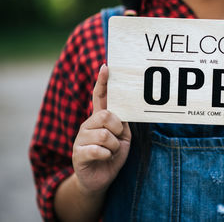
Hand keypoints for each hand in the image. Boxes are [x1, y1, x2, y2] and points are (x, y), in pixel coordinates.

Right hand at [72, 64, 130, 195]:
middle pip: (106, 115)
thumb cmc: (112, 154)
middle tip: (117, 139)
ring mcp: (81, 138)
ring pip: (104, 134)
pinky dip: (107, 156)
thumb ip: (122, 123)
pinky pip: (98, 150)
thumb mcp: (123, 137)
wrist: (100, 179)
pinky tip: (104, 158)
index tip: (106, 67)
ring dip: (114, 146)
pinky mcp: (78, 153)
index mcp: (99, 119)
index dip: (103, 82)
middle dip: (118, 129)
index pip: (100, 96)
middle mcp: (87, 124)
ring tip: (110, 151)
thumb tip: (121, 111)